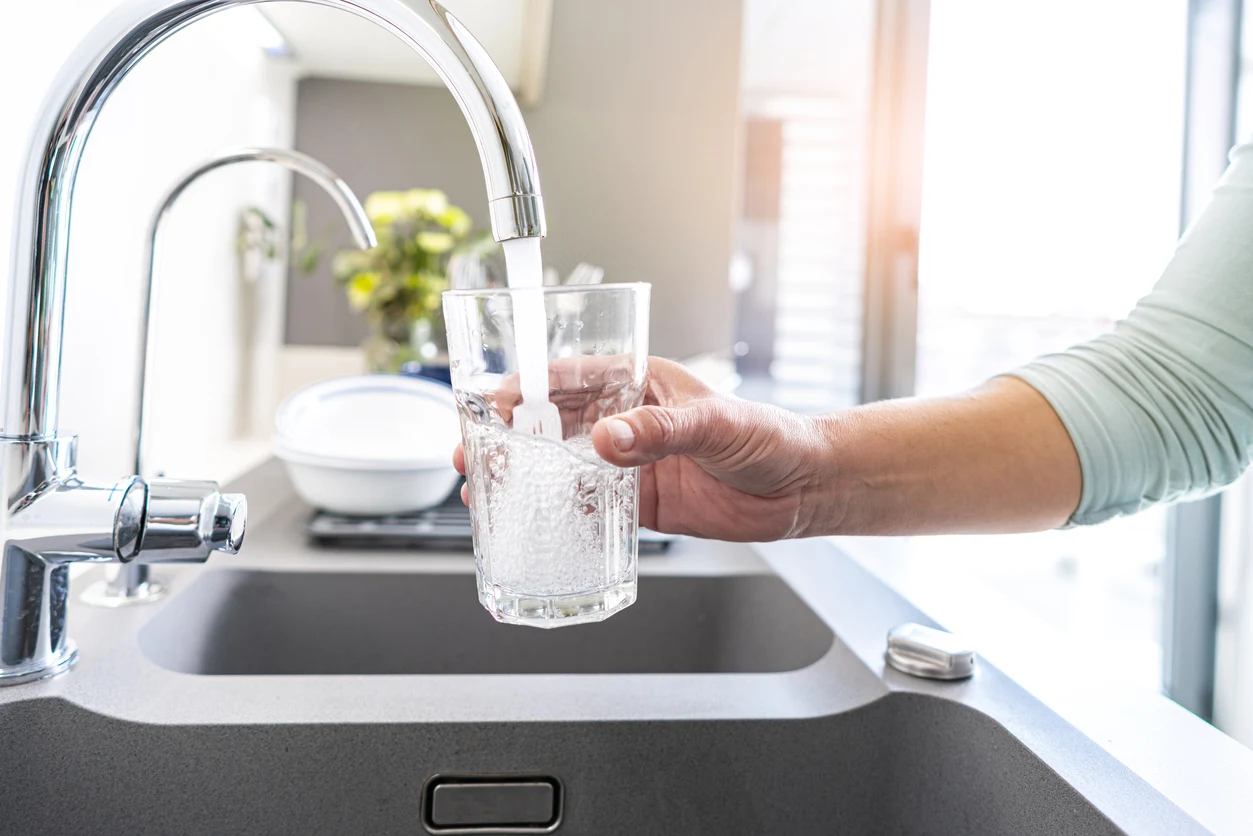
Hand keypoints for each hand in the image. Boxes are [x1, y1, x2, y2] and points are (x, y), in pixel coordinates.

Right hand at [452, 357, 830, 541]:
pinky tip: (534, 523)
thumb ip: (659, 431)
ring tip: (486, 488)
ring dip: (526, 477)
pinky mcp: (643, 503)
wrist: (804, 488)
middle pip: (553, 425)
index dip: (524, 388)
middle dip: (509, 436)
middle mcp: (629, 421)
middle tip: (472, 451)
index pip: (569, 379)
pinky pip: (592, 508)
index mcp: (640, 384)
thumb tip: (607, 440)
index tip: (490, 403)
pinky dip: (562, 515)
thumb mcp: (714, 424)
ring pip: (564, 468)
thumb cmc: (770, 436)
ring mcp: (633, 463)